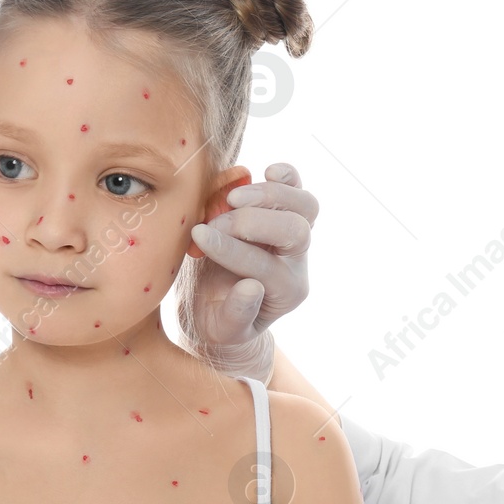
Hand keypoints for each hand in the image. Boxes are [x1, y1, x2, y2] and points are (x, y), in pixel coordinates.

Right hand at [186, 162, 316, 381]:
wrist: (221, 301)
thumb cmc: (218, 316)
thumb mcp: (220, 330)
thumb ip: (235, 316)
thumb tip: (251, 287)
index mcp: (285, 292)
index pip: (265, 268)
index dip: (230, 250)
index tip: (197, 237)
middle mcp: (296, 261)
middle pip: (296, 231)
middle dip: (250, 223)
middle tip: (212, 223)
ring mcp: (294, 232)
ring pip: (306, 206)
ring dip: (268, 195)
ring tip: (232, 199)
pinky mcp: (284, 209)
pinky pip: (297, 186)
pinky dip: (285, 176)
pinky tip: (264, 172)